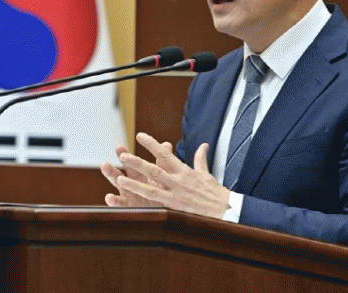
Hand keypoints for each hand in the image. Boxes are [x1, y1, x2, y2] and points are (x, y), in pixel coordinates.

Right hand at [100, 140, 172, 207]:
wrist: (167, 208)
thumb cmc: (163, 190)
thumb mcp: (164, 175)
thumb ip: (163, 162)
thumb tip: (167, 144)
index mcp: (138, 175)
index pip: (129, 163)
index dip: (124, 155)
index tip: (118, 147)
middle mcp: (130, 184)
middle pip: (118, 175)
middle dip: (111, 170)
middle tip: (104, 164)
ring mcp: (128, 196)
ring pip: (117, 187)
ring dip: (111, 179)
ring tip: (105, 174)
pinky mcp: (130, 207)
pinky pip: (121, 204)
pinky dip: (114, 201)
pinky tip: (109, 197)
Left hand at [114, 132, 230, 218]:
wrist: (227, 211)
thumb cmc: (216, 193)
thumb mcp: (207, 173)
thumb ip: (201, 159)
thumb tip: (203, 145)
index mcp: (184, 171)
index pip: (165, 155)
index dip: (152, 145)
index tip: (139, 136)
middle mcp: (178, 181)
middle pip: (154, 170)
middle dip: (137, 163)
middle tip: (122, 156)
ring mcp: (176, 196)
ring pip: (152, 188)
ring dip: (135, 185)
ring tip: (120, 180)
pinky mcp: (176, 209)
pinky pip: (158, 206)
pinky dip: (145, 204)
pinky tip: (133, 204)